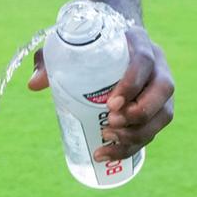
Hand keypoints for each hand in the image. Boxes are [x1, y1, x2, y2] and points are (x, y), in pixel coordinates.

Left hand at [29, 25, 174, 162]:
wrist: (114, 46)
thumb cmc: (90, 46)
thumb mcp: (69, 47)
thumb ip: (50, 60)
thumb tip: (33, 84)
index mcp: (139, 43)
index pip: (145, 61)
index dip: (132, 83)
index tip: (110, 103)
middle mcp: (158, 65)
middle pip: (163, 90)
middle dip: (139, 112)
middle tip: (109, 122)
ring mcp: (161, 89)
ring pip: (163, 114)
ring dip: (138, 133)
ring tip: (108, 140)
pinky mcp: (158, 110)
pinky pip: (154, 131)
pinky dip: (133, 146)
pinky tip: (109, 154)